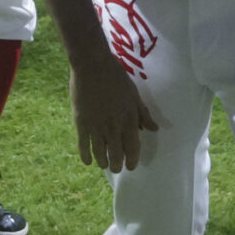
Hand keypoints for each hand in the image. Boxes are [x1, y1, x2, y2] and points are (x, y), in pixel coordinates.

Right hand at [71, 57, 157, 172]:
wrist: (92, 66)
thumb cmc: (116, 77)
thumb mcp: (134, 94)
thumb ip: (143, 114)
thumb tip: (153, 129)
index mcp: (128, 120)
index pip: (132, 148)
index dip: (132, 160)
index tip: (131, 166)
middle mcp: (113, 128)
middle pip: (115, 155)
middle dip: (117, 165)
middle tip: (117, 168)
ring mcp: (96, 126)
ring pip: (99, 153)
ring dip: (103, 162)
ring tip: (104, 165)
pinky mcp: (81, 123)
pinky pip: (83, 145)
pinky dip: (85, 155)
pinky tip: (88, 162)